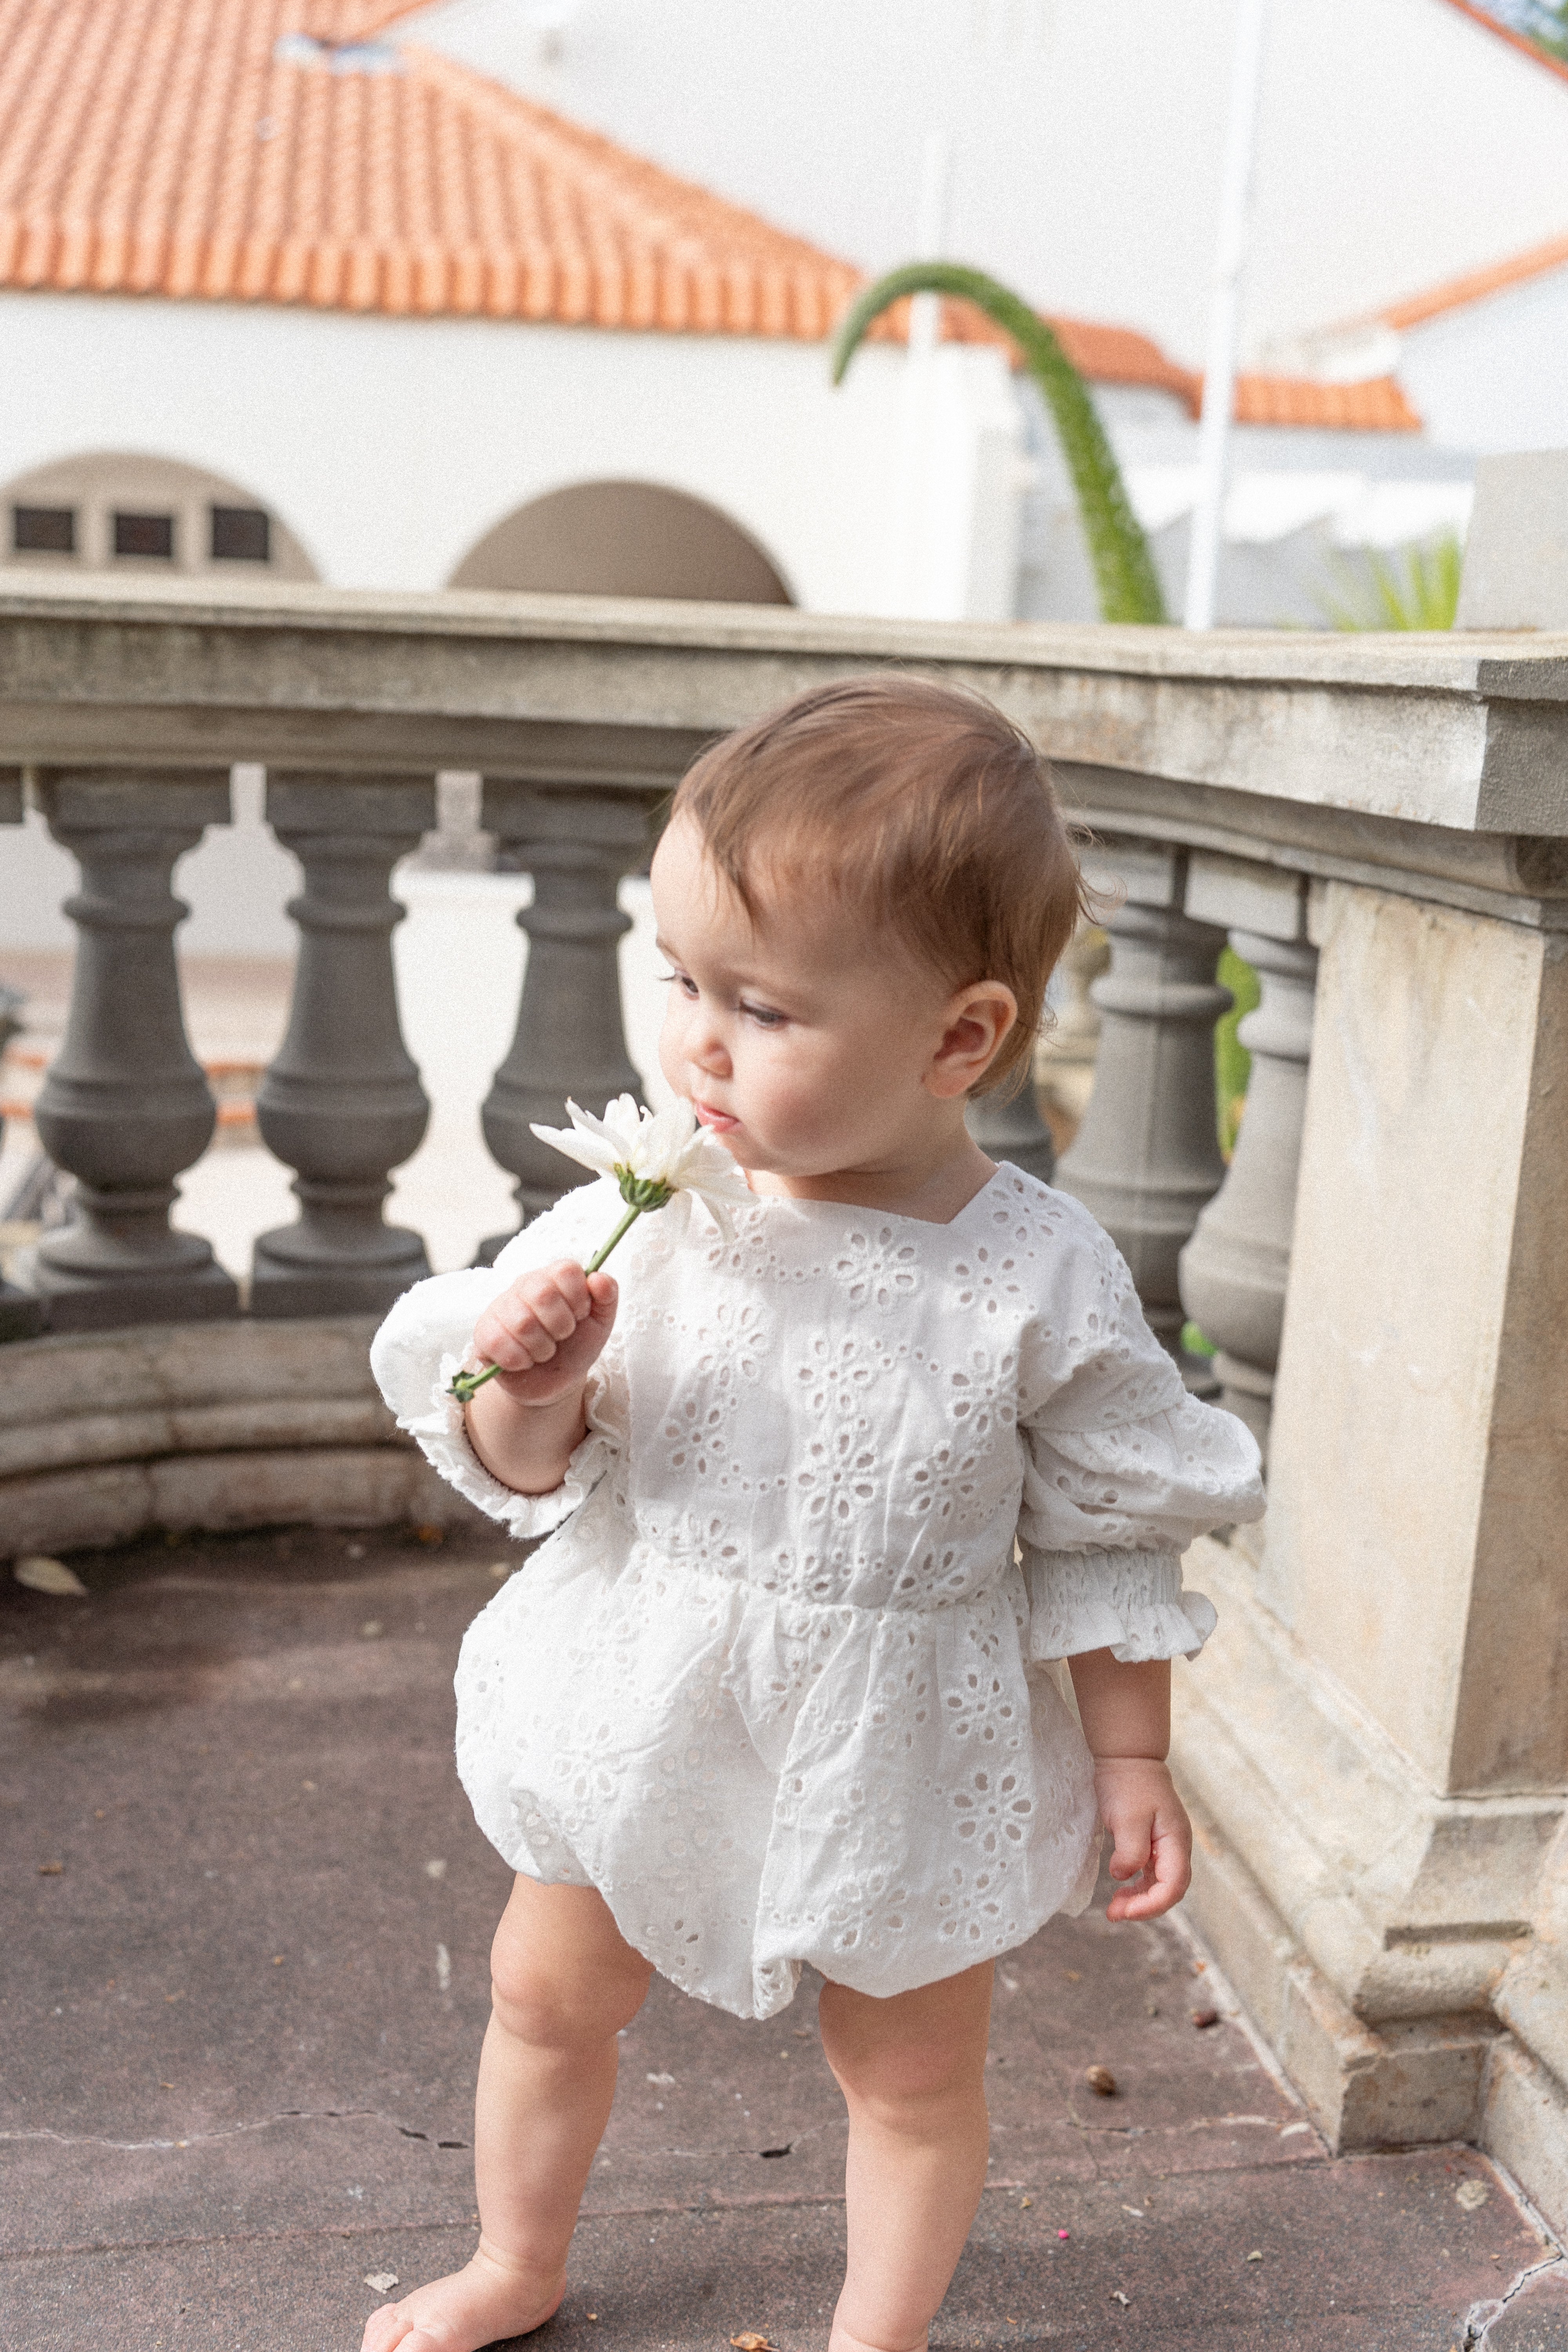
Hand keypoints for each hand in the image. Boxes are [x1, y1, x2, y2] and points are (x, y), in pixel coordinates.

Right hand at [470, 1259, 616, 1410]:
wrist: (554, 1382)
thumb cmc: (576, 1346)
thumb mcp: (600, 1322)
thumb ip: (607, 1295)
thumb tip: (598, 1277)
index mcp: (554, 1277)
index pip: (566, 1270)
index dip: (578, 1298)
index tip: (580, 1315)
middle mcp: (524, 1286)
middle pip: (542, 1294)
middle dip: (561, 1326)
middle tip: (561, 1336)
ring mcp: (500, 1308)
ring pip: (522, 1323)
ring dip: (542, 1348)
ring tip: (544, 1351)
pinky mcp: (483, 1333)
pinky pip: (497, 1343)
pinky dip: (519, 1360)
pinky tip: (524, 1361)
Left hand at [1092, 1755, 1191, 1921]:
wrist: (1127, 1759)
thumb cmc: (1128, 1784)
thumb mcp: (1127, 1817)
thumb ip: (1130, 1851)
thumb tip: (1123, 1876)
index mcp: (1176, 1841)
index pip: (1173, 1885)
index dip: (1152, 1904)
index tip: (1125, 1911)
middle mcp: (1176, 1847)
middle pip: (1170, 1890)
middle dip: (1145, 1907)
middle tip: (1115, 1914)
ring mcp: (1166, 1846)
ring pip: (1160, 1885)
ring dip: (1140, 1900)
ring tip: (1114, 1909)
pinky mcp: (1154, 1844)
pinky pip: (1151, 1874)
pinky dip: (1137, 1886)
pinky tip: (1121, 1889)